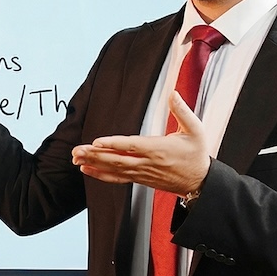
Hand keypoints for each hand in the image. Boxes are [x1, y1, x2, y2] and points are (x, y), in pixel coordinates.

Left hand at [71, 91, 211, 196]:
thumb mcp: (195, 130)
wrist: (200, 181)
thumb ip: (182, 111)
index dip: (113, 144)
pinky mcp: (140, 179)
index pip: (131, 146)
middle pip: (116, 159)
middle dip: (94, 155)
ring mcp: (142, 173)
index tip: (97, 142)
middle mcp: (147, 162)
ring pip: (114, 169)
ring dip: (94, 163)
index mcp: (158, 149)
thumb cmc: (197, 155)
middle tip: (76, 151)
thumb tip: (174, 94)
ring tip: (76, 159)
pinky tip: (88, 170)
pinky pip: (118, 178)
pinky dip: (101, 175)